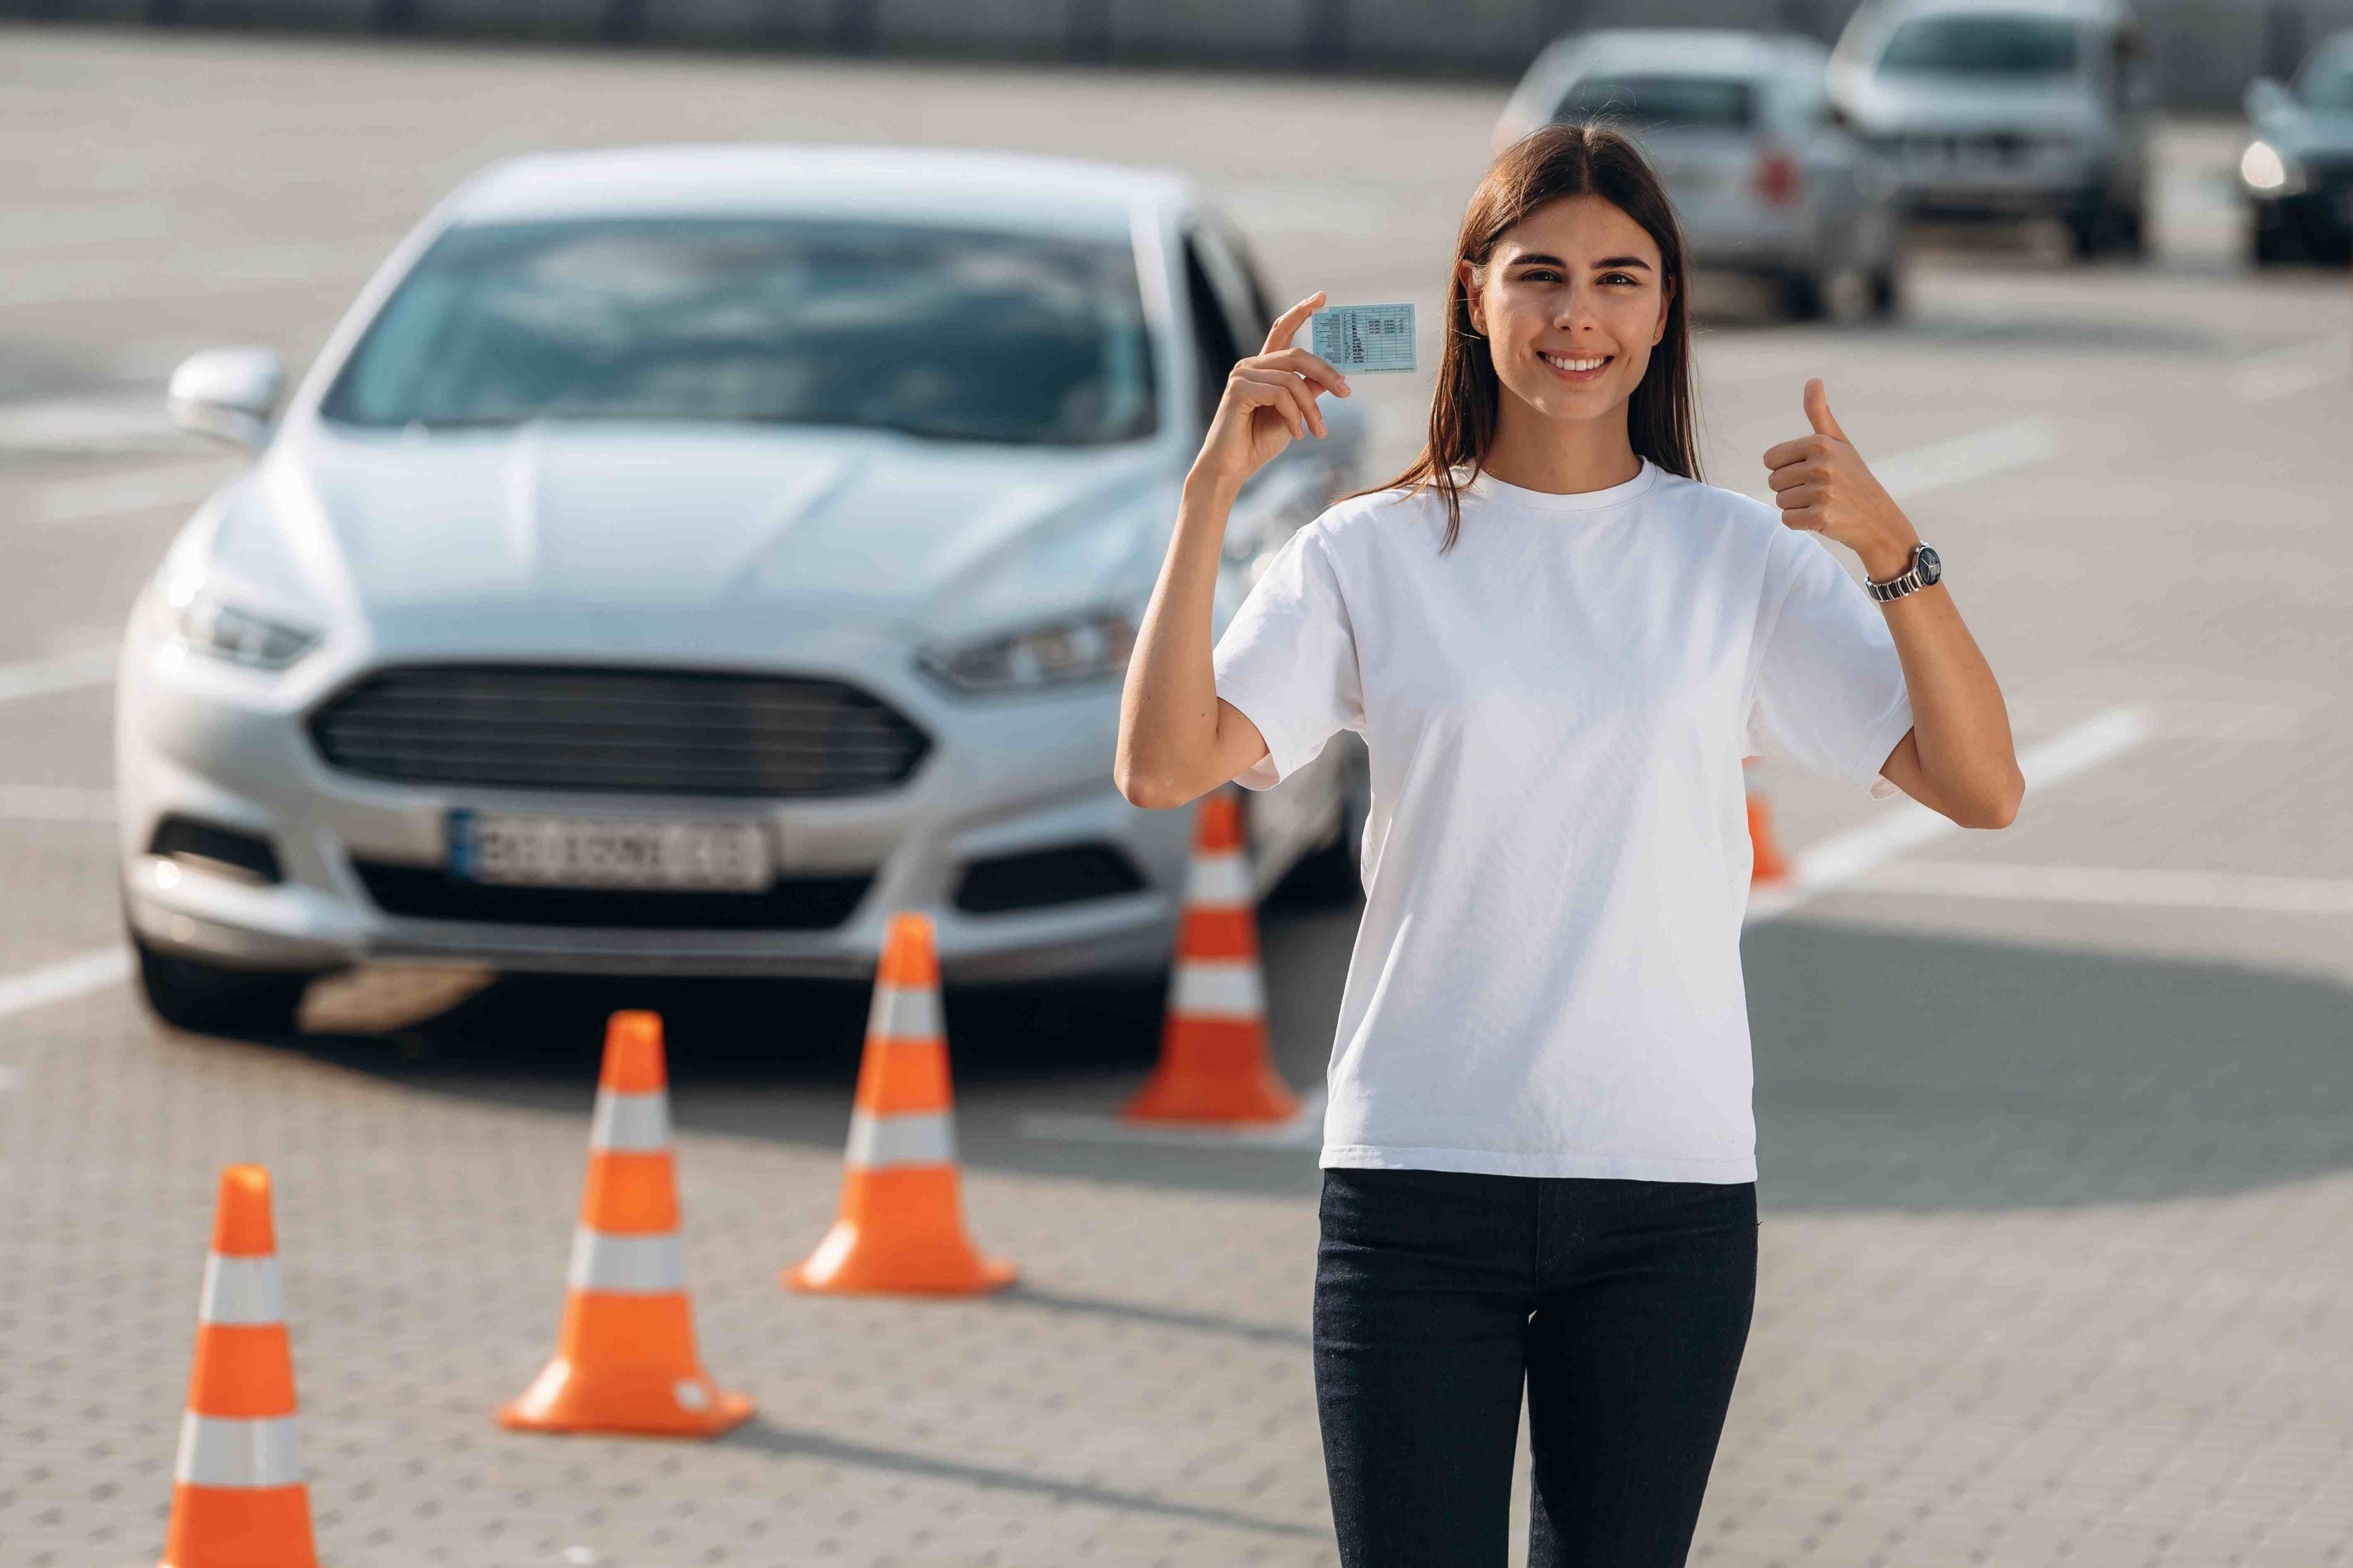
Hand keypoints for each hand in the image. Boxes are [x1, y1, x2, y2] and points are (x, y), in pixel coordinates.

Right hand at [1191, 292, 1350, 492]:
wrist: (1231, 468)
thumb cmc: (1257, 442)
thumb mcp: (1293, 414)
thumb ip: (1308, 392)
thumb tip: (1334, 376)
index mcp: (1262, 367)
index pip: (1281, 331)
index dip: (1301, 312)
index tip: (1321, 298)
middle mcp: (1250, 365)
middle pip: (1298, 355)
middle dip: (1326, 372)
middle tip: (1346, 392)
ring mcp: (1242, 375)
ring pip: (1293, 380)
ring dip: (1312, 409)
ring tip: (1318, 431)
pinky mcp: (1239, 390)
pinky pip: (1281, 395)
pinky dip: (1295, 416)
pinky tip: (1296, 434)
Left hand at [1762, 379, 1919, 581]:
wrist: (1878, 518)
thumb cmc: (1853, 477)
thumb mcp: (1839, 442)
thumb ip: (1819, 413)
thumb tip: (1813, 380)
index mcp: (1819, 443)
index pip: (1770, 459)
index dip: (1786, 468)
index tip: (1810, 470)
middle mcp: (1821, 465)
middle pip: (1773, 481)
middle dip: (1791, 488)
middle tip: (1819, 489)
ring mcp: (1822, 492)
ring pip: (1780, 501)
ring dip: (1797, 506)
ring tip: (1823, 502)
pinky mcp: (1821, 517)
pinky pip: (1787, 520)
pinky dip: (1800, 523)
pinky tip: (1822, 517)